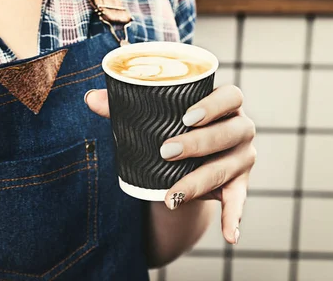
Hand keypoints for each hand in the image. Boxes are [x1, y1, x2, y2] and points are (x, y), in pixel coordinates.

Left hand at [85, 85, 255, 244]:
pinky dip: (233, 218)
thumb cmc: (174, 127)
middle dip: (198, 143)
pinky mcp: (239, 184)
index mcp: (226, 104)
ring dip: (199, 183)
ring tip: (171, 197)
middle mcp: (241, 128)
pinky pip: (238, 202)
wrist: (191, 158)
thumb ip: (126, 106)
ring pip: (226, 168)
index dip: (213, 105)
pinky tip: (230, 236)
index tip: (186, 116)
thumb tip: (90, 98)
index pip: (232, 96)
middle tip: (165, 151)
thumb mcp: (156, 116)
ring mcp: (242, 157)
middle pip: (229, 133)